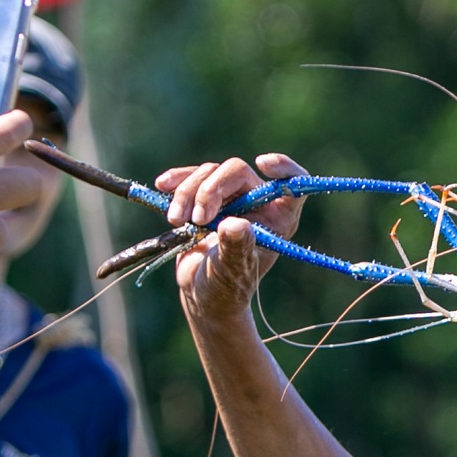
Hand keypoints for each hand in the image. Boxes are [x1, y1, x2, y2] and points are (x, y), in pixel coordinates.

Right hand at [160, 154, 307, 328]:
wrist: (201, 292)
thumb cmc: (225, 287)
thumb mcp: (232, 272)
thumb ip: (236, 249)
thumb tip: (235, 225)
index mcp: (277, 219)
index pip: (294, 184)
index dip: (285, 169)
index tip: (264, 164)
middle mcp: (257, 203)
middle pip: (237, 172)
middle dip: (211, 190)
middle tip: (197, 218)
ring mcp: (230, 198)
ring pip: (210, 172)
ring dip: (187, 192)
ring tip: (176, 220)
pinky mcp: (205, 197)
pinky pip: (192, 176)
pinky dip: (177, 180)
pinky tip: (162, 186)